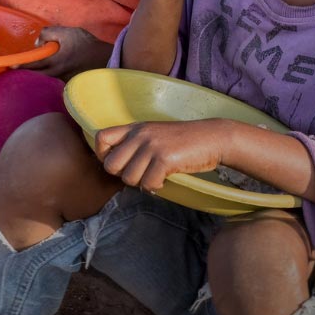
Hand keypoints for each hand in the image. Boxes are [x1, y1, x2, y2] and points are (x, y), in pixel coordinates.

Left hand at [21, 26, 110, 79]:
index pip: (33, 64)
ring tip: (29, 72)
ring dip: (36, 76)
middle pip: (36, 76)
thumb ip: (49, 33)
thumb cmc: (86, 45)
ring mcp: (62, 80)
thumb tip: (37, 42)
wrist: (105, 58)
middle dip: (25, 73)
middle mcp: (56, 74)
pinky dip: (47, 77)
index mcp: (54, 62)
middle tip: (15, 72)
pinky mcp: (68, 83)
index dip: (21, 65)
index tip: (10, 66)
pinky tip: (47, 74)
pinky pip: (53, 80)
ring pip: (44, 79)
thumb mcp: (67, 32)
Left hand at [93, 119, 227, 191]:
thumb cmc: (185, 141)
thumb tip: (118, 167)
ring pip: (128, 178)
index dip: (104, 156)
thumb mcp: (155, 135)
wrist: (214, 138)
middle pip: (111, 165)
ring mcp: (152, 146)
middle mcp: (140, 135)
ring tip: (155, 177)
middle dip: (124, 176)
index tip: (120, 164)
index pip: (101, 138)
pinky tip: (164, 181)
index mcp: (135, 127)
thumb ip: (136, 144)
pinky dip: (155, 187)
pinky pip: (147, 184)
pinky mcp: (164, 159)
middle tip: (141, 175)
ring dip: (142, 183)